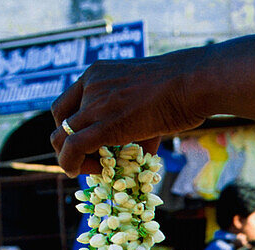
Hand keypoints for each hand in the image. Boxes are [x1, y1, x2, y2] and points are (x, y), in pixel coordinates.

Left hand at [50, 50, 207, 176]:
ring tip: (94, 168)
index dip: (73, 124)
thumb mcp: (149, 100)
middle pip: (61, 118)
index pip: (69, 101)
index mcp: (98, 73)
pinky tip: (76, 172)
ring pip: (63, 135)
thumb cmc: (183, 89)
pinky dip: (69, 162)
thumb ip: (138, 124)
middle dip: (69, 141)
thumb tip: (143, 151)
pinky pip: (73, 146)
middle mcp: (91, 85)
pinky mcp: (105, 124)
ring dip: (72, 156)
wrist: (193, 83)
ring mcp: (96, 104)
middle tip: (92, 158)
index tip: (89, 141)